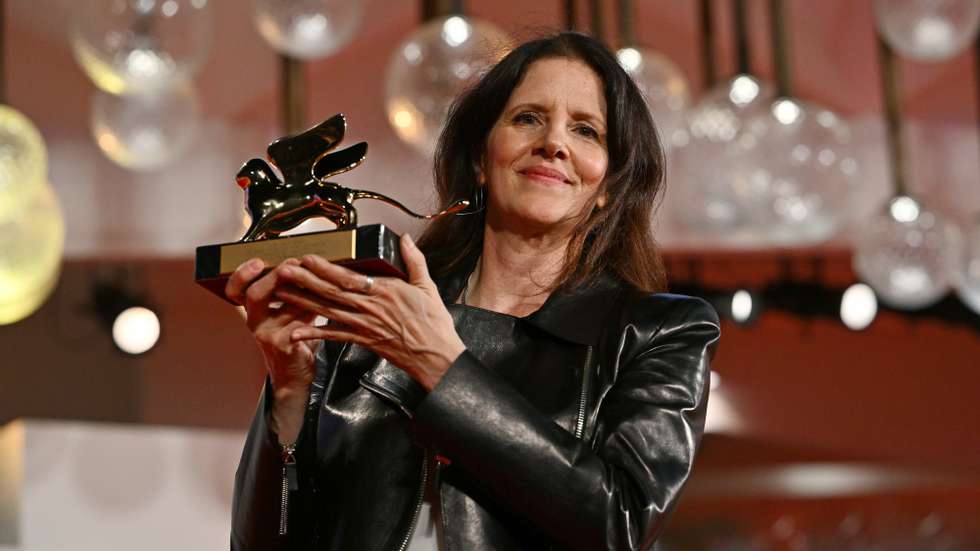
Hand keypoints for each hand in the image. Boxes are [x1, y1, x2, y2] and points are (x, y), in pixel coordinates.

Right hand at [225, 257, 318, 443]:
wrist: (293, 377)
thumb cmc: (294, 340)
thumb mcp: (289, 314)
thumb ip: (294, 293)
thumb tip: (310, 265)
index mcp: (253, 311)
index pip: (235, 290)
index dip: (241, 274)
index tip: (258, 261)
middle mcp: (255, 322)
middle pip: (254, 294)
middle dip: (275, 275)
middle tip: (294, 264)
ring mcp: (267, 334)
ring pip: (283, 304)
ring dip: (302, 289)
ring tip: (316, 276)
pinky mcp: (283, 345)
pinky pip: (298, 321)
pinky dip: (312, 308)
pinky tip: (324, 302)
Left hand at [273, 234, 464, 390]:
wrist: (435, 356)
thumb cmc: (433, 324)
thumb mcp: (428, 286)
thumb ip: (414, 261)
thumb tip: (405, 239)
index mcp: (384, 291)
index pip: (348, 277)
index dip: (325, 268)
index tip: (307, 258)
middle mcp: (369, 307)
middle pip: (330, 292)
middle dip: (304, 280)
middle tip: (283, 271)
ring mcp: (364, 325)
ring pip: (327, 311)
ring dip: (302, 302)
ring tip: (282, 293)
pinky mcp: (363, 341)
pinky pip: (334, 337)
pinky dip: (314, 335)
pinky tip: (296, 333)